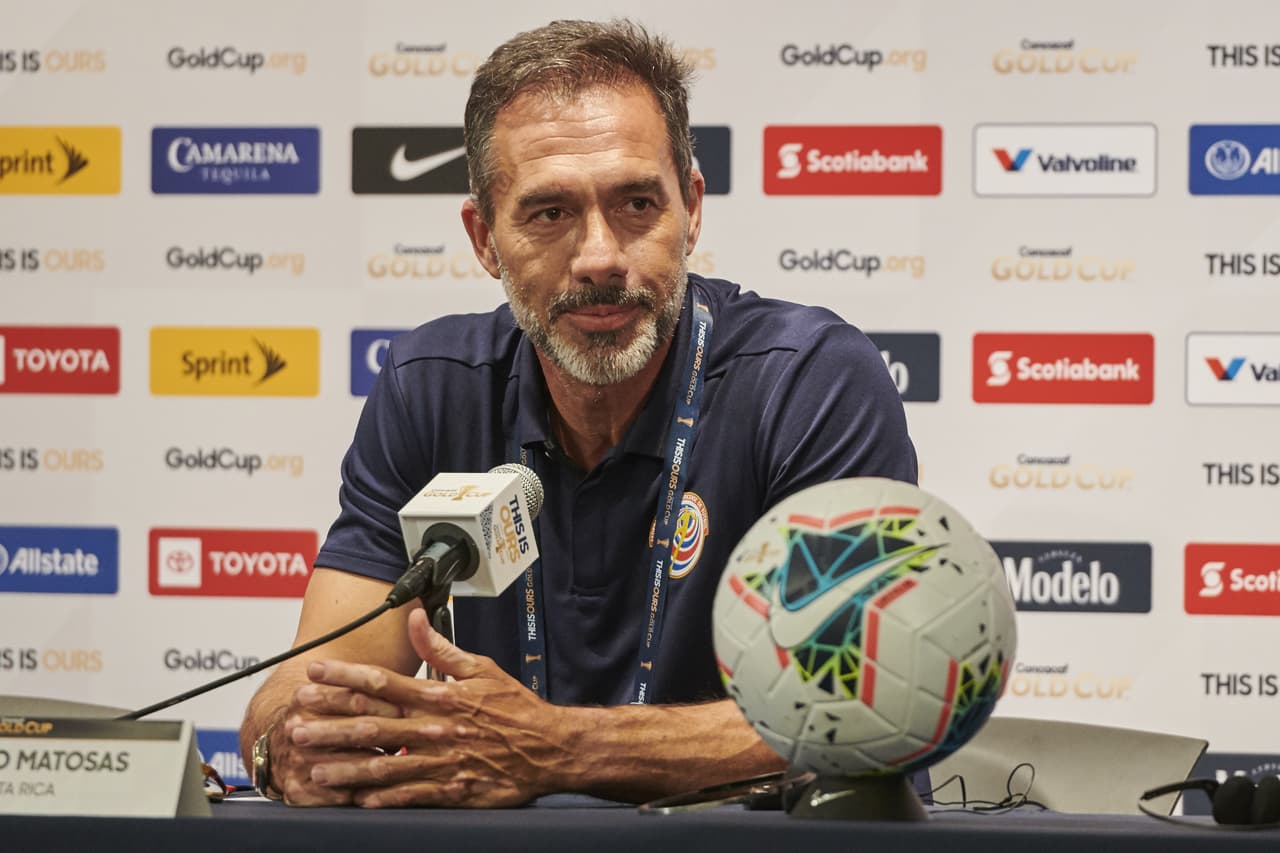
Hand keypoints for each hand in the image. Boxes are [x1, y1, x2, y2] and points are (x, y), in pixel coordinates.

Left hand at [296, 607, 576, 807]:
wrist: (550, 748)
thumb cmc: (515, 708)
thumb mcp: (481, 669)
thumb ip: (441, 648)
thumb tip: (416, 619)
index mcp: (439, 696)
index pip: (382, 682)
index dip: (344, 676)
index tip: (316, 672)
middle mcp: (434, 728)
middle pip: (372, 724)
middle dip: (330, 723)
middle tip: (296, 723)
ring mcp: (441, 761)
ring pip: (384, 764)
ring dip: (346, 767)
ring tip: (314, 769)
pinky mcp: (452, 790)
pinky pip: (412, 795)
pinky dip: (384, 798)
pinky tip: (358, 801)